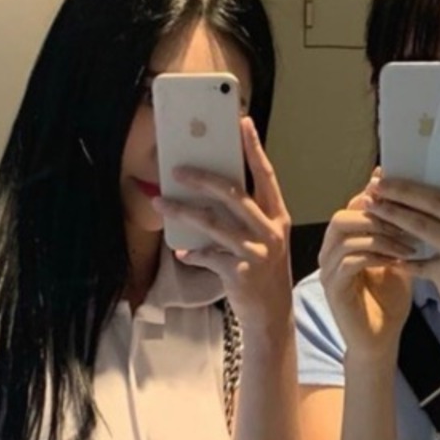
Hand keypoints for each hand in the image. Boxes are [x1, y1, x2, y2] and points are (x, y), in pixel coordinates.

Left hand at [152, 117, 292, 332]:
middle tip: (177, 169)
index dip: (254, 148)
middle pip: (233, 194)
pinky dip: (192, 253)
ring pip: (212, 223)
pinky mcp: (240, 272)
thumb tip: (210, 193)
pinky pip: (207, 255)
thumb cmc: (263, 274)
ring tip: (161, 203)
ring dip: (183, 212)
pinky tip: (182, 253)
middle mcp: (271, 232)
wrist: (272, 317)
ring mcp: (257, 252)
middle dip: (202, 178)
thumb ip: (246, 219)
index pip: (266, 176)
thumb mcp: (263, 241)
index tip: (242, 122)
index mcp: (278, 218)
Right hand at [318, 172, 415, 361]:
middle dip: (377, 216)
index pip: (353, 206)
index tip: (409, 201)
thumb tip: (416, 203)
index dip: (378, 199)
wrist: (380, 340)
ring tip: (407, 245)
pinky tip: (398, 262)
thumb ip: (399, 233)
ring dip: (380, 236)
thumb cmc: (389, 301)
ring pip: (344, 235)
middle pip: (343, 216)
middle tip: (408, 225)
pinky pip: (349, 261)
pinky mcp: (333, 288)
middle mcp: (329, 252)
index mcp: (343, 241)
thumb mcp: (398, 258)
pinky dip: (375, 257)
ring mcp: (328, 270)